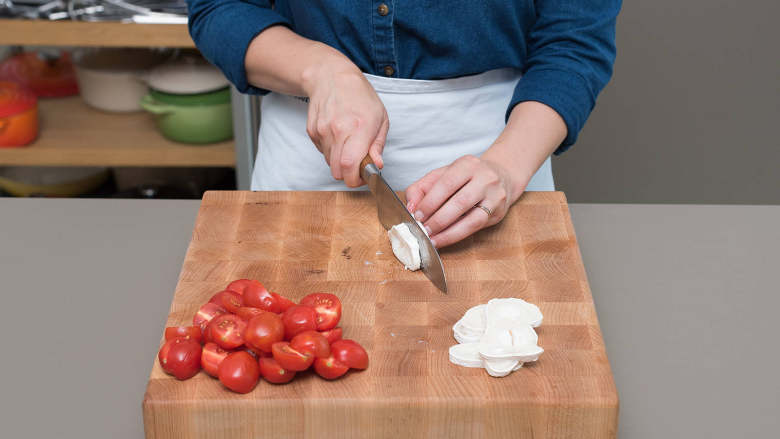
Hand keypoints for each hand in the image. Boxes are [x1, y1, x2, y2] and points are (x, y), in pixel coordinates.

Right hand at [244, 26, 388, 186]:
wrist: (332, 77)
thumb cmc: (360, 97)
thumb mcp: (381, 118)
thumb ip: (378, 145)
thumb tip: (376, 165)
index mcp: (359, 128)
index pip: (350, 167)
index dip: (355, 180)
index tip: (363, 177)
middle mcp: (338, 131)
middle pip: (338, 171)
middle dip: (348, 174)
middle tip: (357, 165)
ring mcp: (322, 131)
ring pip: (330, 163)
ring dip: (340, 161)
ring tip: (348, 144)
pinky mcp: (312, 132)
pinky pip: (322, 152)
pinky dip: (331, 150)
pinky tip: (338, 135)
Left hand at [405, 155, 516, 247]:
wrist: (501, 176)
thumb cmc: (467, 177)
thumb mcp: (443, 174)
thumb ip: (422, 187)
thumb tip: (411, 207)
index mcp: (467, 164)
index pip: (446, 183)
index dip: (430, 202)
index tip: (417, 215)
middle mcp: (485, 178)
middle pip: (459, 202)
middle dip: (438, 219)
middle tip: (423, 229)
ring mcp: (495, 196)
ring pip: (471, 218)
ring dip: (448, 232)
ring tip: (432, 239)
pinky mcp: (498, 212)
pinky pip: (476, 227)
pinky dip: (457, 235)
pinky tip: (444, 239)